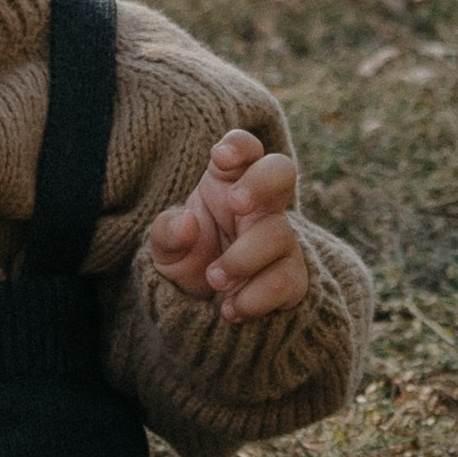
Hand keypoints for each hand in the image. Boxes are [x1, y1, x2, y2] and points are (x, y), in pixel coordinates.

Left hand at [146, 129, 309, 322]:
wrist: (204, 310)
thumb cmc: (189, 260)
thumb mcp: (165, 249)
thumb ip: (167, 233)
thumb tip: (185, 224)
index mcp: (228, 183)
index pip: (245, 149)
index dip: (239, 146)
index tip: (220, 158)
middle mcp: (260, 205)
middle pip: (282, 170)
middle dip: (261, 182)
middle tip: (235, 204)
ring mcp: (280, 238)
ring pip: (279, 233)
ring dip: (242, 259)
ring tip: (214, 279)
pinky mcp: (292, 276)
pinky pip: (286, 280)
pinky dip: (254, 297)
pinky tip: (231, 308)